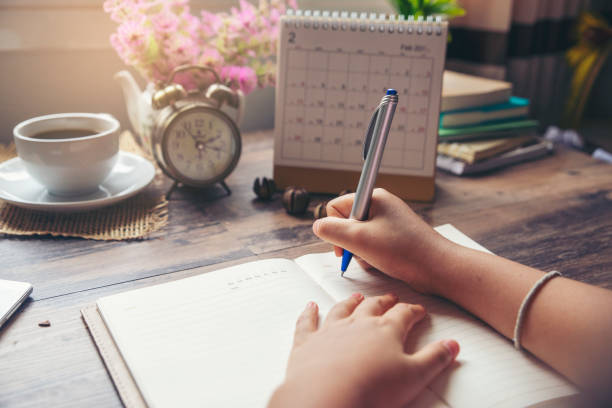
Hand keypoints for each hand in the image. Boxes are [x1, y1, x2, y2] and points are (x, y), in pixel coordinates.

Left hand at [268, 294, 458, 407]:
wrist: (327, 396)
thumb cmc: (372, 388)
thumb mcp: (414, 377)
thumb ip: (434, 358)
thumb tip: (452, 345)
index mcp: (385, 330)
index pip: (404, 314)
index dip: (413, 311)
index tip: (419, 310)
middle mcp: (357, 324)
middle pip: (373, 307)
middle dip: (384, 302)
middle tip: (390, 298)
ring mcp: (330, 331)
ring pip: (342, 310)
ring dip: (350, 302)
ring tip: (357, 297)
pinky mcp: (307, 343)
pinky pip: (307, 323)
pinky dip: (308, 314)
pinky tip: (310, 306)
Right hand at [312, 188, 453, 293]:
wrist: (438, 269)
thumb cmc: (403, 251)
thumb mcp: (359, 239)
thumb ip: (331, 231)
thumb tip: (318, 226)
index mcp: (373, 198)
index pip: (336, 207)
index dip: (335, 227)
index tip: (344, 244)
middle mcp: (381, 207)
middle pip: (346, 223)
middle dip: (349, 243)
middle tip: (361, 253)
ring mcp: (388, 223)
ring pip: (358, 237)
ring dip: (360, 253)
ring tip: (376, 259)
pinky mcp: (394, 238)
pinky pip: (371, 246)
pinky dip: (372, 257)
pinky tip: (383, 264)